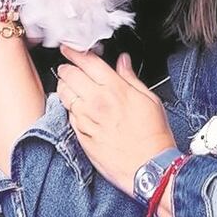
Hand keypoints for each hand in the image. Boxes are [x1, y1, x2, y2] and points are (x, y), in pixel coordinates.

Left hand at [57, 47, 175, 198]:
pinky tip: (76, 106)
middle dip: (67, 66)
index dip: (75, 52)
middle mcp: (97, 102)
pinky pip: (68, 114)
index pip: (87, 62)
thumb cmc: (153, 136)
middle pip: (70, 75)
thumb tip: (123, 62)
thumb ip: (131, 78)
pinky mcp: (81, 136)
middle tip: (68, 65)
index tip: (70, 48)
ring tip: (69, 83)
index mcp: (115, 89)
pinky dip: (69, 106)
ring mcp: (86, 120)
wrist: (149, 167)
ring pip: (64, 94)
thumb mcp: (150, 99)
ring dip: (64, 85)